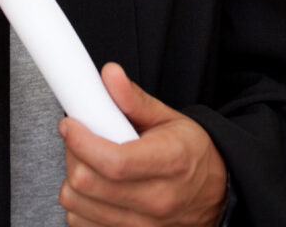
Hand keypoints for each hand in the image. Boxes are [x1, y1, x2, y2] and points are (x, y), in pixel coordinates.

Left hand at [59, 63, 226, 225]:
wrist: (216, 193)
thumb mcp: (169, 118)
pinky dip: (80, 206)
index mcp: (169, 162)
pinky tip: (92, 187)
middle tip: (77, 138)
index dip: (82, 142)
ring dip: (72, 181)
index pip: (113, 161)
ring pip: (79, 208)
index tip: (70, 125)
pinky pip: (84, 226)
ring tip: (86, 162)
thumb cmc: (190, 153)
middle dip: (73, 155)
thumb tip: (110, 74)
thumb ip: (134, 98)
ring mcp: (144, 226)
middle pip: (89, 185)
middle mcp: (157, 200)